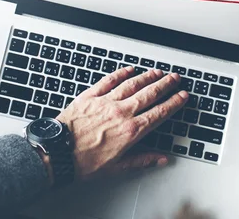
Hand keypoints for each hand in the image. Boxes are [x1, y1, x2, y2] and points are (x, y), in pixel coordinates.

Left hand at [56, 66, 187, 180]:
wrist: (56, 153)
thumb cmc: (83, 162)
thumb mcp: (117, 167)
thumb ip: (142, 160)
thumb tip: (160, 159)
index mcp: (130, 131)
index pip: (159, 113)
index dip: (174, 103)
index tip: (182, 96)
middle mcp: (121, 113)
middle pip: (149, 94)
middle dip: (165, 84)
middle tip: (175, 78)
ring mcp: (105, 102)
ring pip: (132, 84)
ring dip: (147, 76)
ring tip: (157, 72)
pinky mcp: (90, 96)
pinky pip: (109, 80)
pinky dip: (121, 73)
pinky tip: (129, 69)